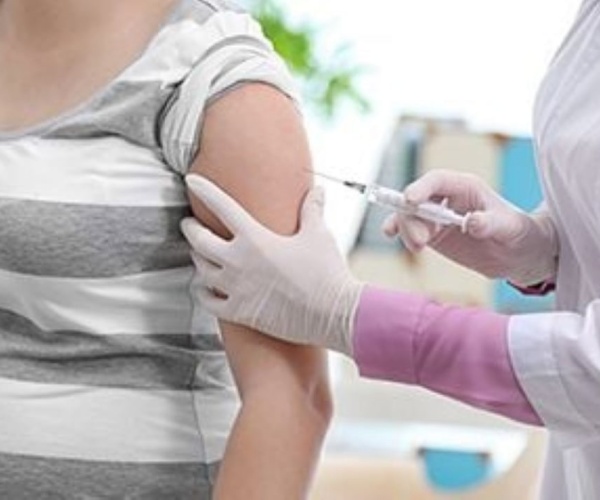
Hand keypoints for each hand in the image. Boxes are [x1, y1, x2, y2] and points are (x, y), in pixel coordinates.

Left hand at [181, 175, 363, 355]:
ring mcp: (235, 288)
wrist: (332, 313)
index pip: (222, 206)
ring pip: (201, 270)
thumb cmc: (326, 272)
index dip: (204, 190)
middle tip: (189, 223)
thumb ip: (312, 210)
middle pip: (200, 240)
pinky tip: (202, 287)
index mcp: (255, 238)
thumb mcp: (318, 234)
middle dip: (190, 228)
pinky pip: (207, 301)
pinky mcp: (239, 312)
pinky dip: (201, 292)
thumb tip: (318, 190)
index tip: (192, 180)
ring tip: (198, 254)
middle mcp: (238, 261)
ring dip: (197, 259)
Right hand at [383, 170, 557, 285]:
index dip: (421, 187)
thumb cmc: (520, 233)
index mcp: (466, 188)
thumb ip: (491, 224)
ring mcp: (438, 217)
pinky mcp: (433, 234)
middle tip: (420, 241)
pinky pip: (410, 229)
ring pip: (410, 215)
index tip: (409, 199)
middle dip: (411, 216)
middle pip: (417, 199)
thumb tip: (471, 223)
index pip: (437, 180)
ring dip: (406, 229)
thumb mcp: (511, 228)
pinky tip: (391, 234)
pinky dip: (399, 231)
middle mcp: (448, 199)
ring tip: (418, 248)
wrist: (520, 254)